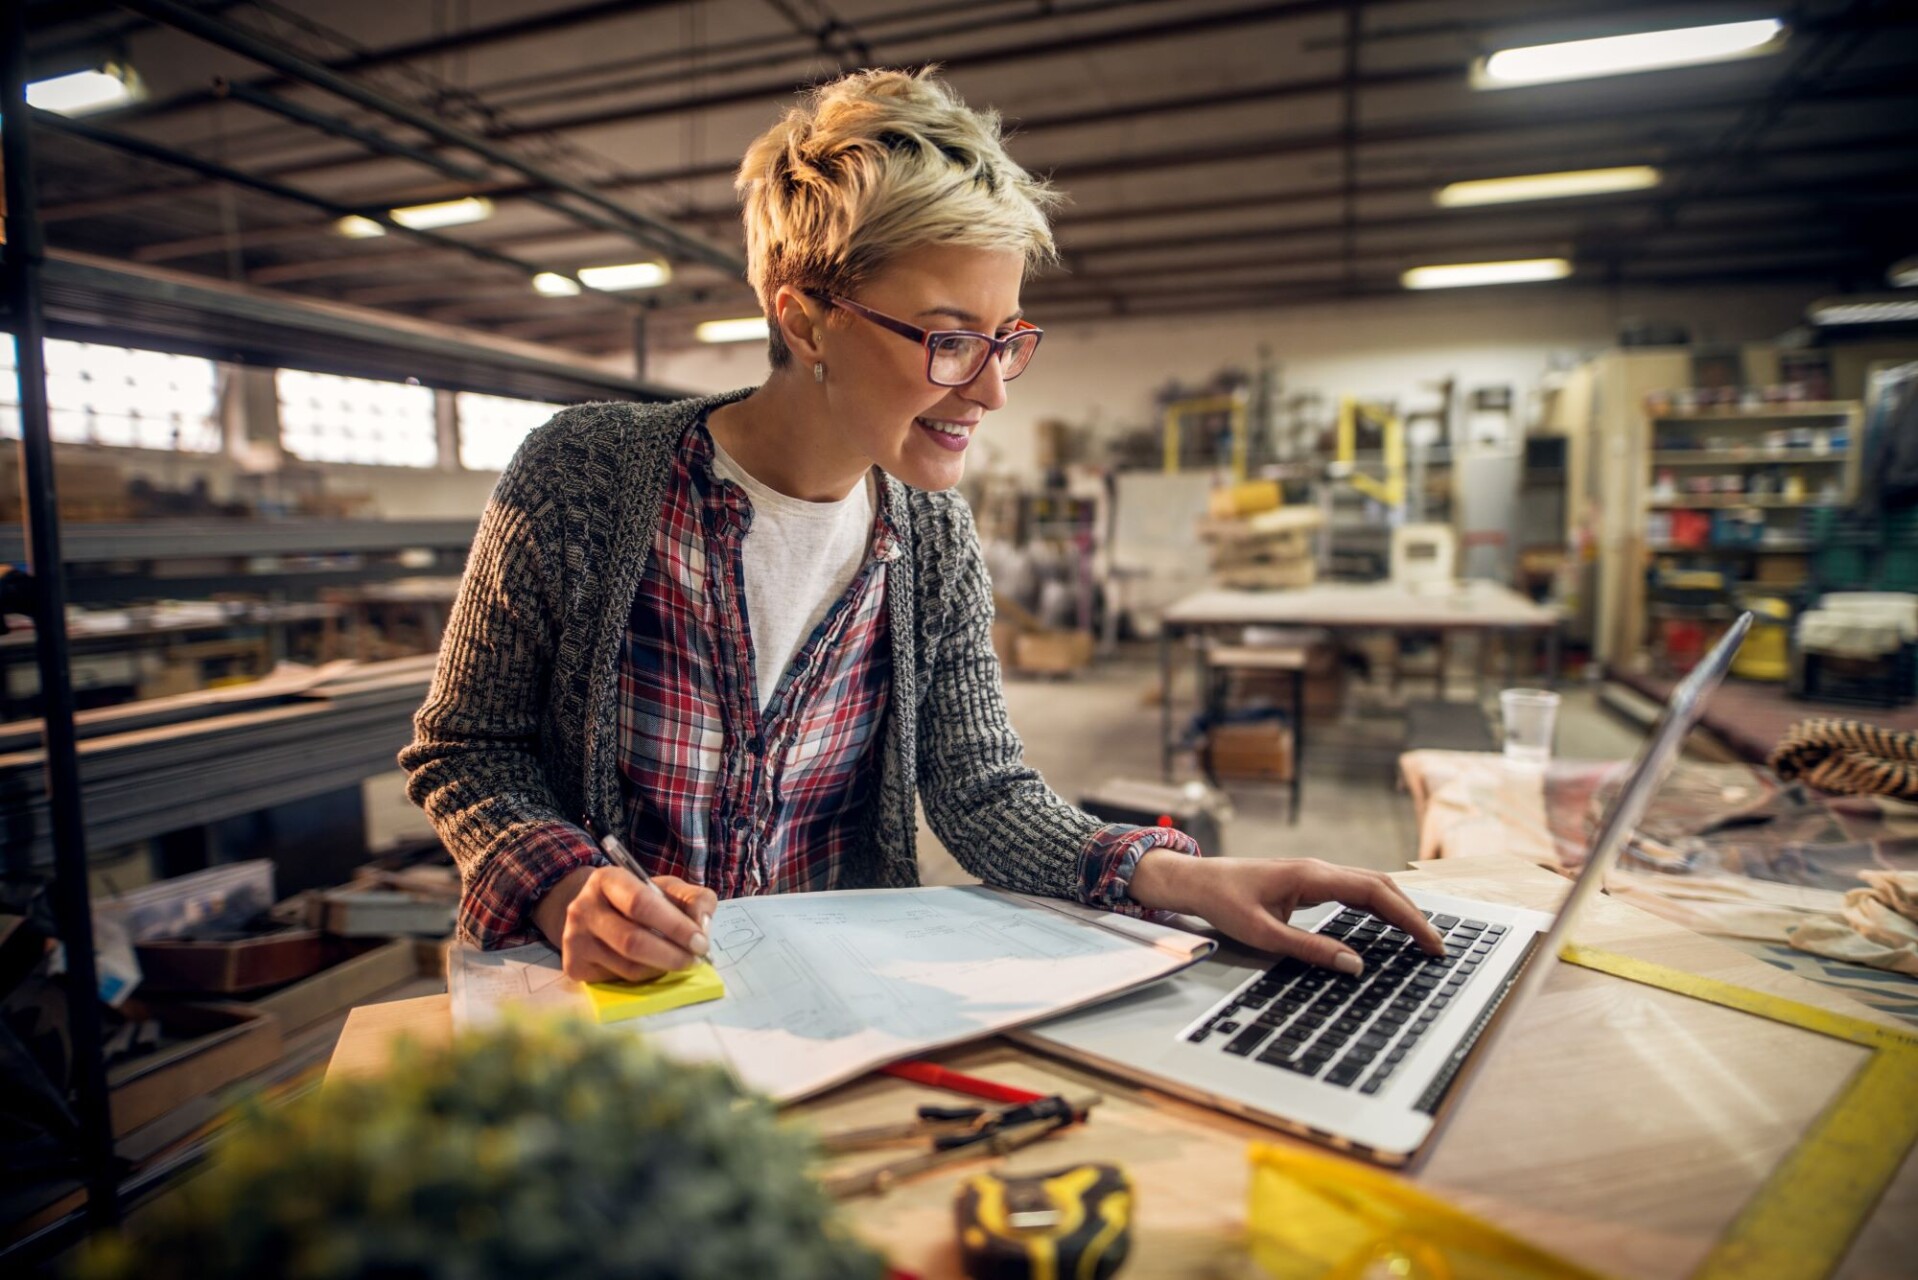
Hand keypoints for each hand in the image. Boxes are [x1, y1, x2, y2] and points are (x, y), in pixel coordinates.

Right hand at [532, 865, 717, 983]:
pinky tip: (651, 965)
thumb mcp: (667, 888)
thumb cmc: (636, 899)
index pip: (641, 904)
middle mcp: (583, 908)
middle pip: (632, 940)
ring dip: (661, 968)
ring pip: (628, 966)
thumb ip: (694, 900)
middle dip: (672, 954)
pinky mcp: (574, 966)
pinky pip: (618, 979)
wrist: (594, 913)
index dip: (675, 926)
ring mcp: (574, 939)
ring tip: (677, 961)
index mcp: (607, 880)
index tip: (700, 941)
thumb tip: (702, 926)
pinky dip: (644, 977)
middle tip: (695, 960)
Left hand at [1126, 852, 1444, 974]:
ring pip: (1370, 886)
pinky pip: (1354, 891)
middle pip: (1381, 886)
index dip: (1409, 917)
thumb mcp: (1263, 933)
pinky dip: (1379, 906)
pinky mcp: (1310, 882)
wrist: (1197, 880)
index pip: (1375, 893)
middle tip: (1437, 947)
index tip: (1431, 942)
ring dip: (1399, 909)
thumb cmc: (1223, 902)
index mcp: (1313, 876)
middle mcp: (1320, 869)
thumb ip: (1309, 949)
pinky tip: (1389, 924)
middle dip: (1413, 915)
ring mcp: (1316, 873)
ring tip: (1422, 938)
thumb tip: (1355, 965)